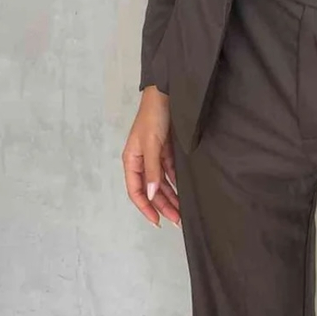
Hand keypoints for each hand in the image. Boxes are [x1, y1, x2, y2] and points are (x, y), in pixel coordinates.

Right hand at [123, 86, 181, 227]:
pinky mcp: (166, 151)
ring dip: (170, 196)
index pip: (136, 191)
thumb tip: (151, 195)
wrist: (167, 94)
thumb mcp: (152, 144)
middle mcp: (142, 161)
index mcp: (132, 160)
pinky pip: (170, 173)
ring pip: (161, 183)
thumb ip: (152, 170)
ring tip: (183, 211)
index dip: (145, 208)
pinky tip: (184, 192)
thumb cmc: (154, 117)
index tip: (157, 221)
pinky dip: (176, 183)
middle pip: (151, 190)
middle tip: (177, 219)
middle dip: (162, 205)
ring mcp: (154, 156)